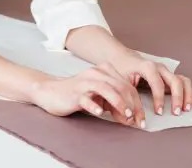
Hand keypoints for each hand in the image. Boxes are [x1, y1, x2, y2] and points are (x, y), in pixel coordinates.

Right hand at [31, 62, 145, 127]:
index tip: (141, 119)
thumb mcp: (100, 98)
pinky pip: (86, 99)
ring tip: (126, 117)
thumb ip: (115, 104)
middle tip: (136, 121)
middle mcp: (95, 74)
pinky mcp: (74, 93)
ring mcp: (84, 83)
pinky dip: (95, 106)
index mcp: (104, 71)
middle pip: (121, 87)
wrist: (51, 92)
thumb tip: (131, 118)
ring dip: (119, 104)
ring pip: (106, 89)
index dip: (137, 103)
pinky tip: (101, 113)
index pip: (128, 86)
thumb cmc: (78, 95)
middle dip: (132, 105)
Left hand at [108, 50, 191, 115]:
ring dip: (188, 95)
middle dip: (178, 98)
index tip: (159, 112)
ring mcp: (166, 71)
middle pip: (175, 81)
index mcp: (147, 67)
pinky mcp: (169, 76)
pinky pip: (184, 82)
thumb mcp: (120, 79)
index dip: (159, 99)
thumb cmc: (120, 68)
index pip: (157, 84)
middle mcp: (159, 67)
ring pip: (183, 81)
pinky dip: (191, 92)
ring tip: (187, 109)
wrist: (120, 56)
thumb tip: (133, 111)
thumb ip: (128, 93)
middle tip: (176, 112)